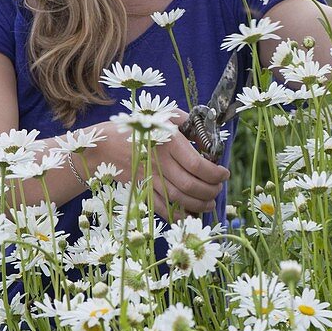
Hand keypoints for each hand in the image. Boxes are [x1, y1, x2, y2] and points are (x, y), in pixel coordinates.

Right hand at [102, 112, 229, 222]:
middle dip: (210, 191)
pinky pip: (162, 207)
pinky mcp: (142, 189)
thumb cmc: (142, 126)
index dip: (215, 174)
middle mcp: (160, 162)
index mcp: (169, 141)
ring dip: (199, 204)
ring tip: (210, 202)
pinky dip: (178, 214)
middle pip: (190, 185)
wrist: (106, 144)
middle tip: (218, 188)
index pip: (198, 165)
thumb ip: (191, 125)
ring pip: (179, 199)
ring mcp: (150, 178)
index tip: (224, 174)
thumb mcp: (167, 116)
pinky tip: (190, 213)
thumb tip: (210, 143)